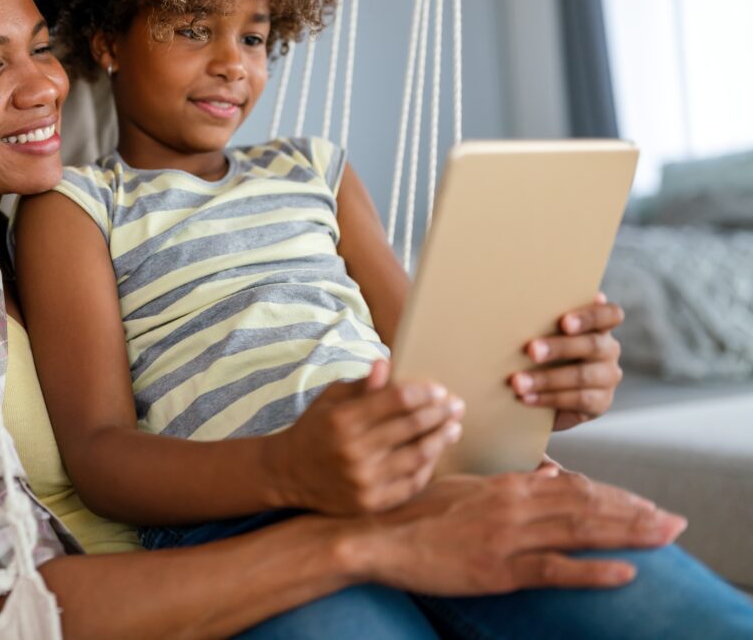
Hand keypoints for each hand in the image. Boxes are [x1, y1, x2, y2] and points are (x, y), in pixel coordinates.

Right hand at [266, 360, 464, 515]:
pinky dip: (427, 467)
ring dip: (440, 439)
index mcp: (343, 419)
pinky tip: (435, 453)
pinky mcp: (370, 502)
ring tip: (453, 428)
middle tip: (456, 405)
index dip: (423, 393)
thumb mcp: (329, 400)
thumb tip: (387, 364)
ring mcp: (363, 479)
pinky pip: (411, 483)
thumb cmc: (314, 430)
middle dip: (439, 413)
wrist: (287, 474)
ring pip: (417, 456)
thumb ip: (361, 385)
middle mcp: (353, 450)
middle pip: (411, 426)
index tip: (440, 390)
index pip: (396, 400)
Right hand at [357, 468, 685, 595]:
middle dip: (635, 512)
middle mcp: (513, 506)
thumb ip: (504, 486)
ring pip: (580, 530)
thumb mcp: (462, 488)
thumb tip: (541, 478)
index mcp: (505, 486)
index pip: (573, 487)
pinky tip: (625, 572)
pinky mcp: (497, 568)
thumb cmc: (413, 512)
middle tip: (674, 520)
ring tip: (665, 536)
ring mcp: (507, 537)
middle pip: (587, 505)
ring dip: (628, 533)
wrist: (377, 537)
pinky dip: (592, 570)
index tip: (644, 503)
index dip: (614, 495)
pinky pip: (554, 568)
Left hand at [510, 294, 625, 429]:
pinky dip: (548, 398)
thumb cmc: (538, 351)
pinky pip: (578, 400)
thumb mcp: (542, 333)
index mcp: (599, 325)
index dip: (589, 317)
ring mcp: (608, 377)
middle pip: (593, 345)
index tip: (564, 322)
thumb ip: (542, 322)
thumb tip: (513, 308)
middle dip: (559, 347)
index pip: (609, 315)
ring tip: (518, 382)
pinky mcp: (601, 403)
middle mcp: (609, 349)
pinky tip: (526, 398)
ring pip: (583, 376)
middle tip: (531, 350)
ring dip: (547, 379)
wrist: (541, 390)